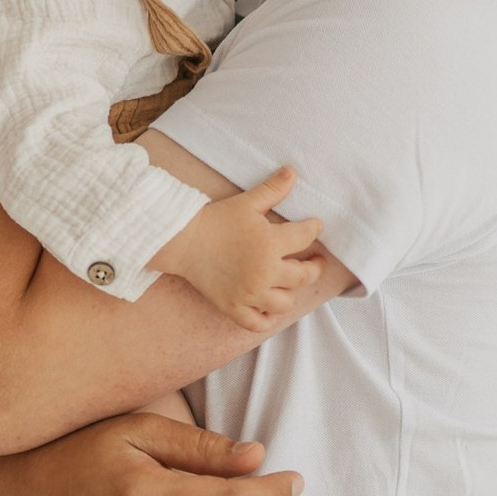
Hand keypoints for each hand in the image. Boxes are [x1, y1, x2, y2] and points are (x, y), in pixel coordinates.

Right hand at [168, 168, 323, 331]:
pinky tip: (267, 307)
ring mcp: (250, 294)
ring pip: (284, 302)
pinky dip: (266, 319)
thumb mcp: (246, 202)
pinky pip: (258, 323)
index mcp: (270, 244)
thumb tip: (293, 172)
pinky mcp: (233, 307)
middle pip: (303, 276)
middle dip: (313, 267)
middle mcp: (265, 272)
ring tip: (287, 282)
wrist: (182, 240)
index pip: (305, 237)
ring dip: (289, 292)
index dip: (314, 229)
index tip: (315, 226)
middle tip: (314, 261)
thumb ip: (272, 189)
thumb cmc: (215, 220)